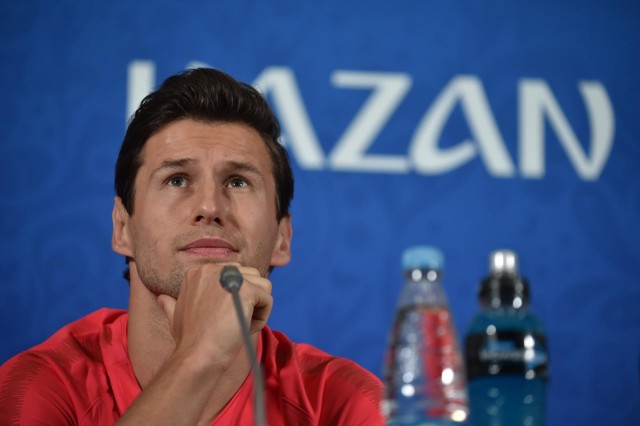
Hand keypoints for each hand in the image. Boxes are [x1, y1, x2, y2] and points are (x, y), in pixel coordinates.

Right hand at [156, 263, 272, 369]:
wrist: (196, 356)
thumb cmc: (188, 341)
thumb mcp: (175, 315)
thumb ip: (171, 303)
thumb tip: (162, 298)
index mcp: (199, 271)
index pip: (235, 273)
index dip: (235, 297)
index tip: (222, 317)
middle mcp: (214, 268)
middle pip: (251, 276)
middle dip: (249, 300)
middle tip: (232, 322)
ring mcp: (230, 277)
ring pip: (263, 286)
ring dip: (257, 308)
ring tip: (239, 325)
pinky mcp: (246, 289)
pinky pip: (268, 299)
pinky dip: (262, 317)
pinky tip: (245, 328)